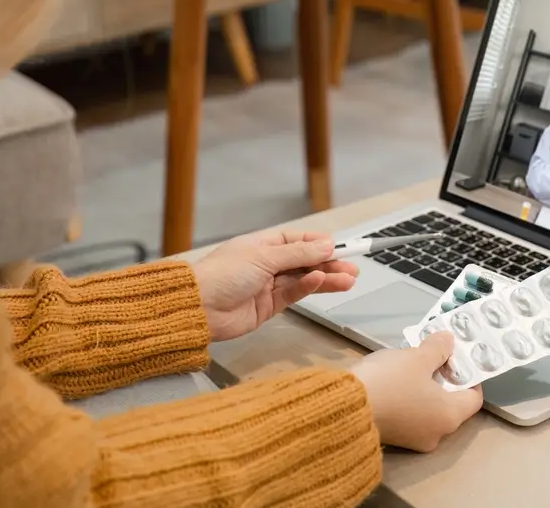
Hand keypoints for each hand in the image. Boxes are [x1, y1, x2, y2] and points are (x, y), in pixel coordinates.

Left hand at [192, 229, 357, 341]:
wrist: (197, 309)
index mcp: (262, 245)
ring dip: (325, 278)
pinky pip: (293, 294)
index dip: (318, 244)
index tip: (339, 247)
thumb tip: (326, 246)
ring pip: (303, 279)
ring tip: (348, 280)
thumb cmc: (223, 274)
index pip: (297, 241)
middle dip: (328, 264)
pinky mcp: (268, 307)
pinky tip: (320, 282)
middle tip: (352, 268)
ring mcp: (268, 286)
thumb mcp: (263, 256)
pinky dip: (307, 288)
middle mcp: (266, 264)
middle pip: (304, 261)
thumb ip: (298, 253)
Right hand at [352, 331, 482, 451]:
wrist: (344, 408)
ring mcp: (413, 440)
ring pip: (428, 409)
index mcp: (449, 417)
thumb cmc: (390, 382)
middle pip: (450, 404)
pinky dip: (408, 398)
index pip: (473, 398)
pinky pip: (409, 415)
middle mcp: (436, 434)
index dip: (469, 376)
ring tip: (411, 364)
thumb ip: (438, 348)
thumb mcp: (417, 358)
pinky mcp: (392, 438)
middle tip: (433, 356)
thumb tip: (449, 341)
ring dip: (424, 387)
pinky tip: (394, 380)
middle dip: (443, 378)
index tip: (457, 358)